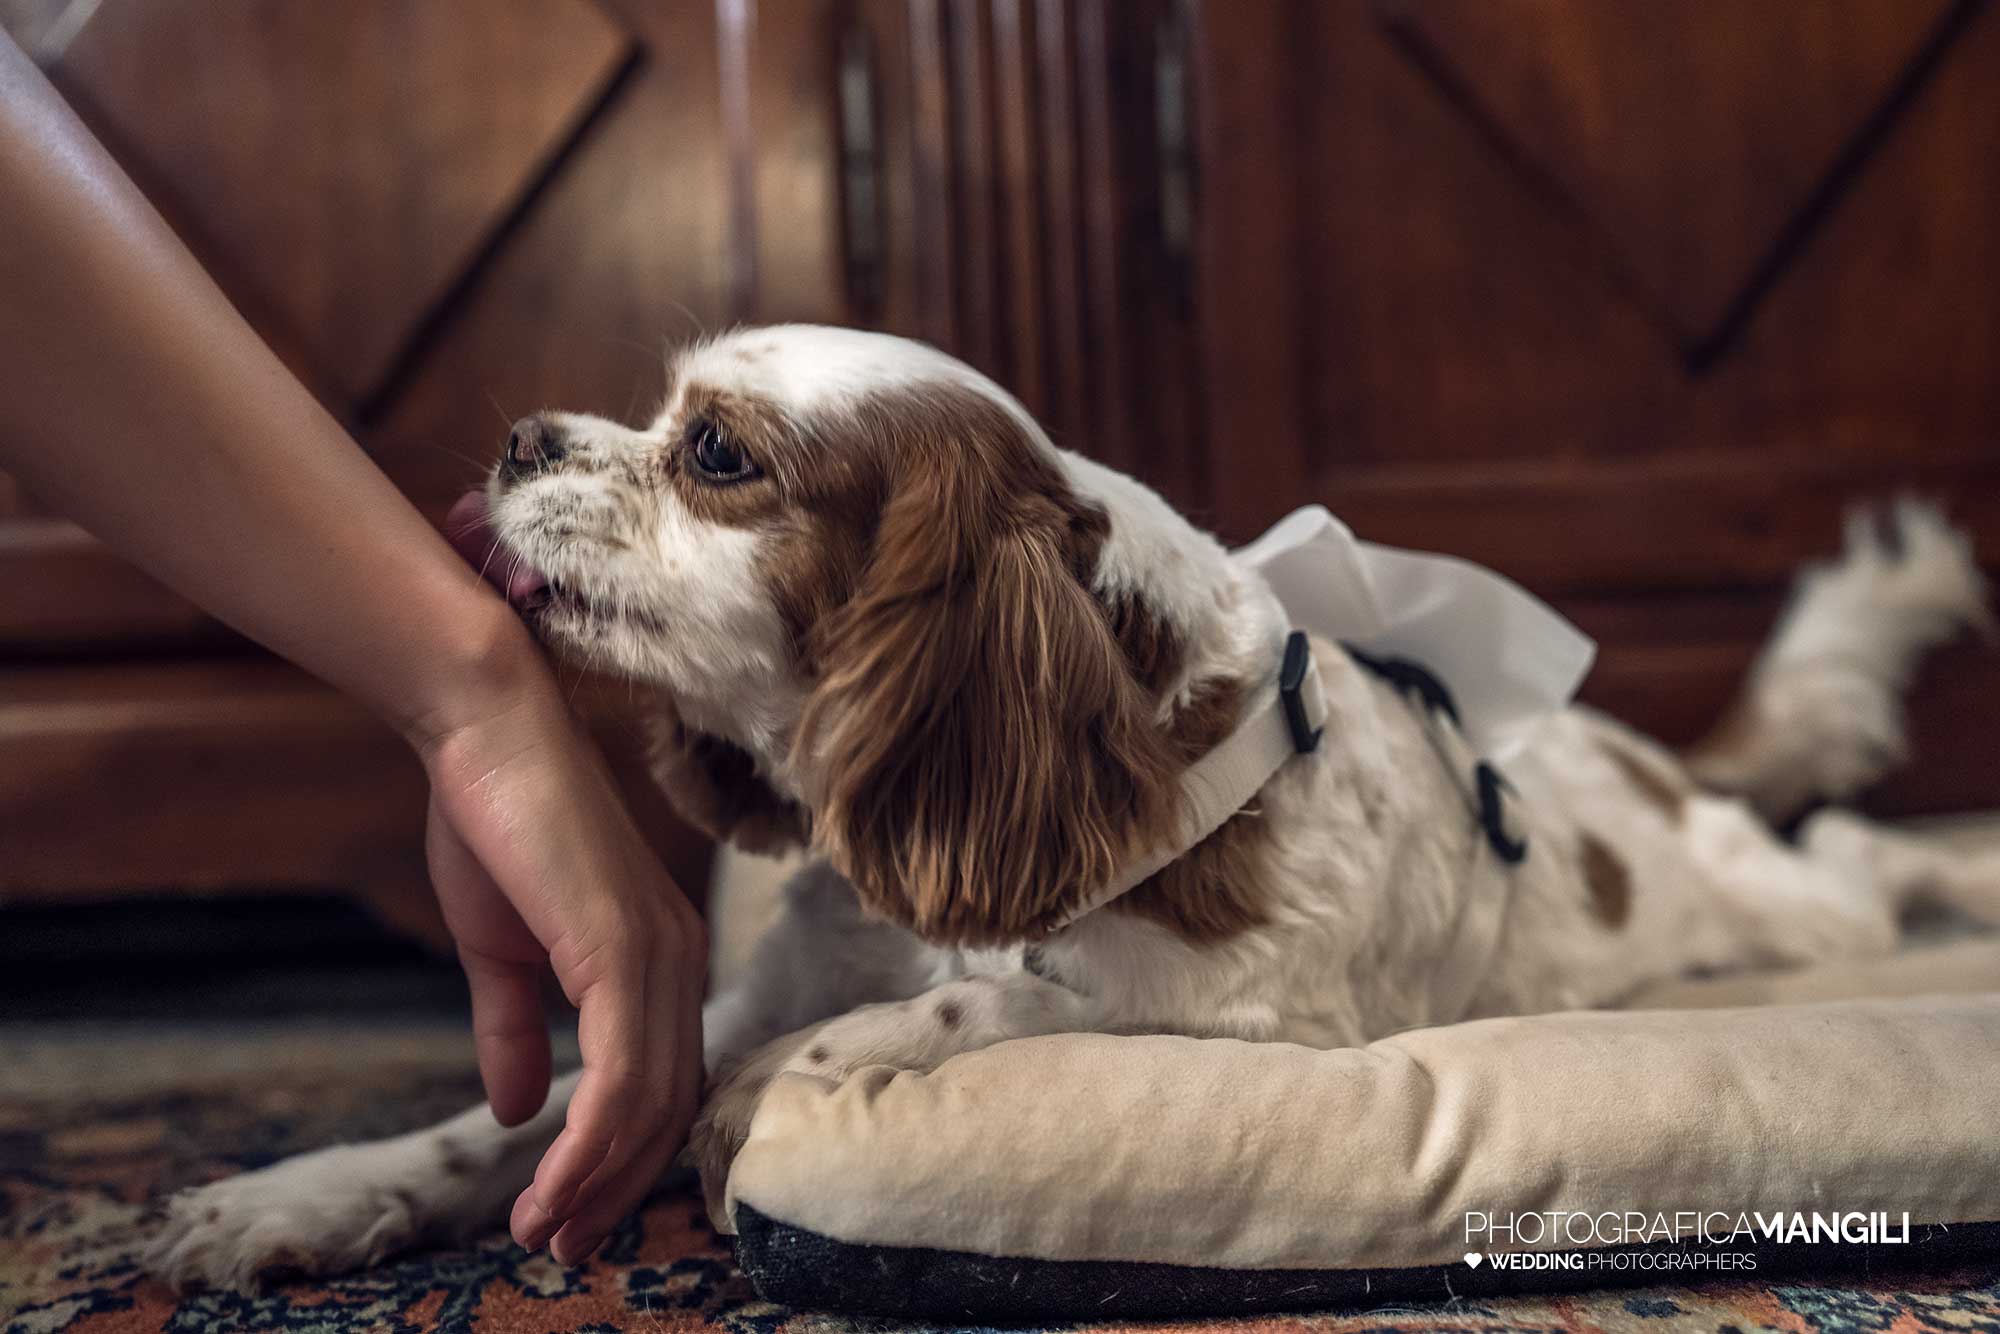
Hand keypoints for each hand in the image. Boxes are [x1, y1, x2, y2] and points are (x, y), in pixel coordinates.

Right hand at [418, 693, 706, 1264]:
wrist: (484, 736)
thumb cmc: (494, 826)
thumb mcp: (500, 950)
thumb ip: (514, 1028)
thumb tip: (515, 1109)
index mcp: (657, 960)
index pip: (662, 1086)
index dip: (620, 1160)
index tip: (568, 1214)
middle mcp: (676, 962)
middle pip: (669, 1110)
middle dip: (613, 1189)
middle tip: (559, 1245)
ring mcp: (659, 955)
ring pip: (649, 1106)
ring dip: (595, 1181)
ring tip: (541, 1230)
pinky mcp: (623, 949)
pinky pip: (623, 1075)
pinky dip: (589, 1143)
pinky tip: (549, 1180)